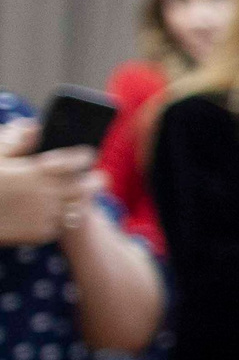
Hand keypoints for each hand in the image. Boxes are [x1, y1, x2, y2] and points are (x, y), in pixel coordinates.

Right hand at [0, 124, 95, 245]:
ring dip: (79, 202)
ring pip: (76, 208)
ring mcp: (46, 215)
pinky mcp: (40, 233)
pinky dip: (59, 219)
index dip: (85, 156)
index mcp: (39, 170)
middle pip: (86, 187)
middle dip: (95, 181)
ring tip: (81, 197)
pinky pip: (59, 226)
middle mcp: (48, 193)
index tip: (90, 154)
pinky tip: (57, 214)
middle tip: (100, 179)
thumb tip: (36, 126)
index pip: (77, 160)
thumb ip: (16, 139)